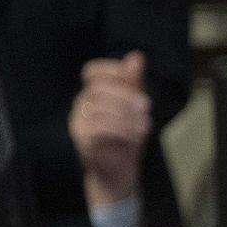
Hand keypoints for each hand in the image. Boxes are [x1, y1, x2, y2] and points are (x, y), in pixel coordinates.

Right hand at [68, 51, 150, 207]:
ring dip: (127, 116)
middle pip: (97, 89)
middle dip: (125, 95)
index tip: (134, 81)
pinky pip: (99, 129)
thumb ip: (134, 83)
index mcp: (92, 93)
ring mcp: (79, 122)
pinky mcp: (82, 140)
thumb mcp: (135, 108)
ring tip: (146, 125)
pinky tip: (137, 137)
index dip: (111, 70)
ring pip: (99, 109)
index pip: (92, 72)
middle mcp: (81, 105)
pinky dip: (122, 130)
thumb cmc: (127, 137)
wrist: (119, 171)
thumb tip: (136, 56)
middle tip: (147, 106)